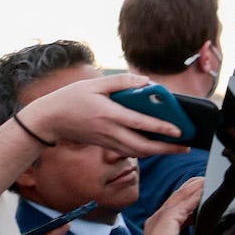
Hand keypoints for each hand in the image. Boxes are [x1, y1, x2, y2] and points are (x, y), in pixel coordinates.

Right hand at [17, 74, 190, 159]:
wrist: (49, 119)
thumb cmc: (72, 98)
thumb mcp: (95, 83)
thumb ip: (122, 82)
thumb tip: (146, 82)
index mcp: (109, 115)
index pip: (140, 124)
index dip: (161, 128)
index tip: (179, 130)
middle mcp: (110, 132)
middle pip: (143, 147)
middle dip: (166, 149)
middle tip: (185, 146)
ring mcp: (108, 141)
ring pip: (137, 152)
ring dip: (158, 152)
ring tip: (177, 147)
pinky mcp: (106, 145)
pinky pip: (129, 151)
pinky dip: (145, 151)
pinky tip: (156, 146)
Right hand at [122, 177, 202, 234]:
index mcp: (162, 228)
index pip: (179, 210)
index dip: (191, 202)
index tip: (202, 198)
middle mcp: (160, 219)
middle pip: (178, 197)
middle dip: (193, 188)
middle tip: (206, 181)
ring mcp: (162, 215)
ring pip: (182, 194)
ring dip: (196, 186)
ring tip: (207, 179)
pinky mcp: (168, 216)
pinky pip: (186, 200)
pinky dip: (196, 192)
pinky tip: (205, 186)